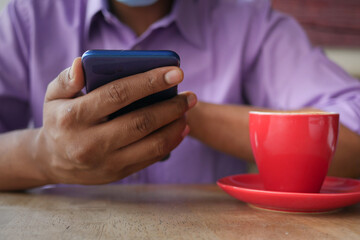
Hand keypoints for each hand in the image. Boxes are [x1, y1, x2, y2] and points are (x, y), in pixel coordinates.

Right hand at [35, 58, 195, 184]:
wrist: (52, 161)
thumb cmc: (59, 121)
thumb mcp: (53, 97)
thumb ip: (66, 79)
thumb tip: (83, 63)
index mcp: (74, 117)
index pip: (118, 94)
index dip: (149, 81)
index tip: (175, 72)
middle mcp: (90, 142)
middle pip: (141, 122)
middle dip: (171, 107)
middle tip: (190, 96)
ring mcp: (105, 162)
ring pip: (151, 144)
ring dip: (175, 127)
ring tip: (187, 112)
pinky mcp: (117, 173)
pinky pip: (150, 158)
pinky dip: (170, 143)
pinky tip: (179, 130)